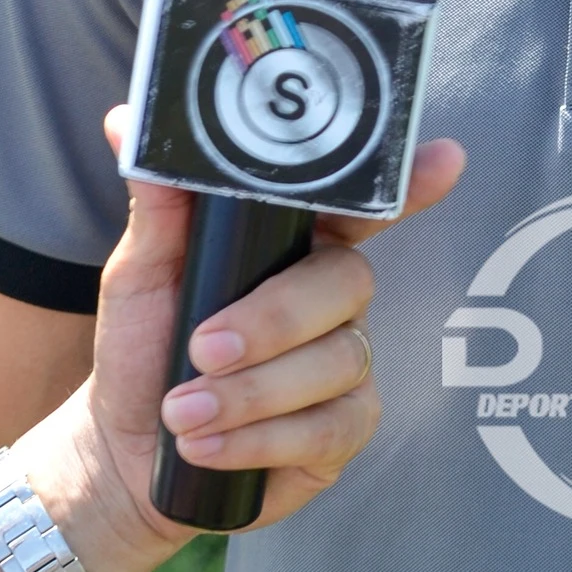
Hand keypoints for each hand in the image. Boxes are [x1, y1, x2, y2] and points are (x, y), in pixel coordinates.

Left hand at [18, 108, 464, 571]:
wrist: (127, 449)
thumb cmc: (147, 345)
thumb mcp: (141, 271)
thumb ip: (156, 202)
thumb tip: (126, 123)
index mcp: (297, 241)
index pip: (363, 201)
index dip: (411, 181)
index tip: (446, 159)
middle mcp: (333, 294)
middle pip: (348, 282)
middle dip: (273, 320)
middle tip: (201, 348)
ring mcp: (347, 361)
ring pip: (336, 360)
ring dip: (250, 393)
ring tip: (182, 412)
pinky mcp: (345, 428)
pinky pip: (329, 428)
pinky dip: (259, 440)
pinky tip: (209, 448)